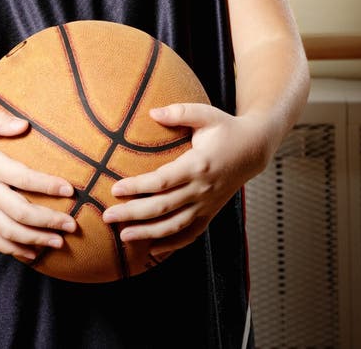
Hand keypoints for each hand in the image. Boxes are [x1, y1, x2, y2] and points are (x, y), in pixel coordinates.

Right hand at [0, 111, 75, 260]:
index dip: (46, 185)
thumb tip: (25, 124)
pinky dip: (12, 250)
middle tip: (72, 224)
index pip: (21, 178)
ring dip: (34, 240)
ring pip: (7, 232)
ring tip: (59, 243)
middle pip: (18, 212)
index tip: (69, 190)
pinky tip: (32, 254)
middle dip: (47, 220)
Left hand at [102, 103, 267, 256]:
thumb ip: (179, 112)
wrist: (254, 149)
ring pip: (174, 226)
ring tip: (122, 236)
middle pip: (162, 207)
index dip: (137, 187)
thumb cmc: (226, 128)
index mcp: (198, 165)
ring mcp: (207, 205)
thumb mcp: (206, 114)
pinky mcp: (210, 213)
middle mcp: (202, 189)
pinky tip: (152, 249)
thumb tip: (152, 112)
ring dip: (147, 233)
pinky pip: (190, 234)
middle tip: (107, 216)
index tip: (115, 189)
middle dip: (133, 214)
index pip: (162, 181)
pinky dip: (171, 244)